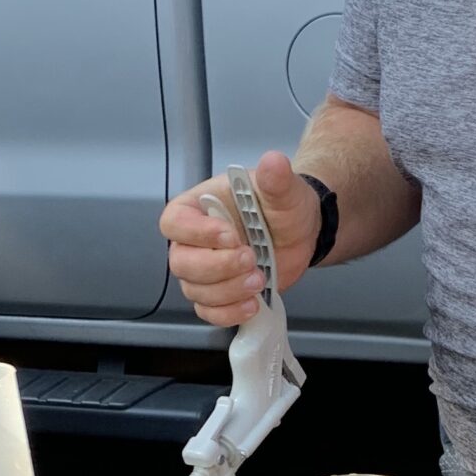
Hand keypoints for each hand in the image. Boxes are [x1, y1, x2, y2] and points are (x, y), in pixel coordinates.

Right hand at [160, 151, 320, 326]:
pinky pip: (209, 312)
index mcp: (199, 208)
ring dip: (228, 291)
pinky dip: (229, 313)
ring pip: (195, 290)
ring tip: (259, 279)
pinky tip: (252, 303)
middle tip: (250, 259)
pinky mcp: (220, 294)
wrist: (300, 234)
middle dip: (217, 266)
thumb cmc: (282, 208)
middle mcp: (195, 241)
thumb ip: (275, 178)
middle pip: (181, 262)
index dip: (196, 233)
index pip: (174, 222)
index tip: (229, 234)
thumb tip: (273, 162)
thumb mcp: (283, 191)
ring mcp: (205, 270)